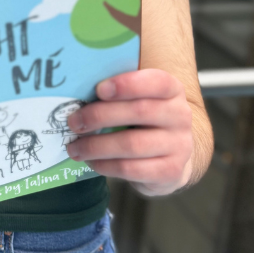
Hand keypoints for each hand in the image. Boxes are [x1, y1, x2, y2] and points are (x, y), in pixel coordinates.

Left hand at [66, 69, 193, 195]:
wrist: (170, 157)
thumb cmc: (144, 121)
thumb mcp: (136, 101)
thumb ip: (116, 93)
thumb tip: (75, 92)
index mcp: (171, 90)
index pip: (156, 81)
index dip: (127, 84)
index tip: (99, 89)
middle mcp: (180, 115)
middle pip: (138, 111)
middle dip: (99, 116)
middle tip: (73, 122)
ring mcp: (179, 145)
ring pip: (132, 144)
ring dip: (96, 146)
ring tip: (75, 148)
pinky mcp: (170, 171)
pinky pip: (131, 168)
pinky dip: (106, 165)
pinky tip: (92, 161)